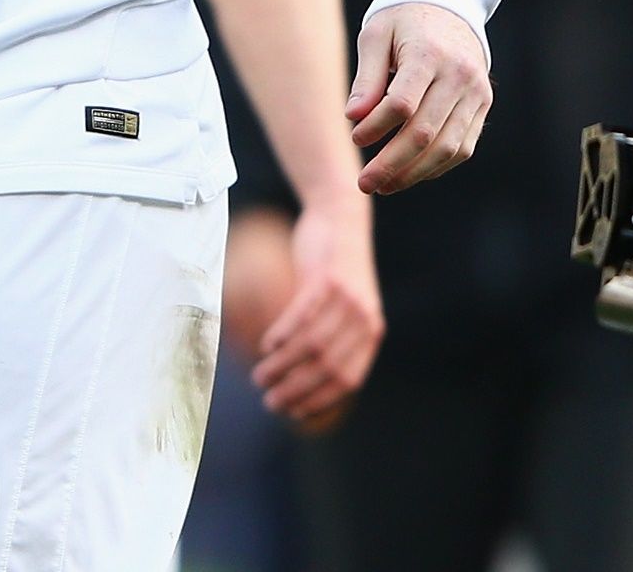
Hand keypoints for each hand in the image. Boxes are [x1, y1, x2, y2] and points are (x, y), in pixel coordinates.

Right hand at [248, 200, 382, 432]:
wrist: (340, 220)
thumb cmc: (334, 269)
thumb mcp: (345, 307)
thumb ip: (336, 337)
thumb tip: (307, 377)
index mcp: (371, 333)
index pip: (348, 380)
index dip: (320, 400)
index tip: (294, 413)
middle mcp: (364, 320)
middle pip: (328, 366)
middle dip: (298, 390)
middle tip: (270, 401)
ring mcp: (346, 299)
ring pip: (312, 344)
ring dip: (283, 366)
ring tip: (261, 377)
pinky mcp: (326, 278)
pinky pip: (302, 314)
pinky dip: (282, 334)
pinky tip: (266, 346)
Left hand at [346, 1, 490, 192]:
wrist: (449, 6)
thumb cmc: (402, 21)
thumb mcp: (376, 35)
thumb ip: (366, 77)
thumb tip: (353, 116)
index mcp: (429, 55)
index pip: (402, 104)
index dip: (377, 127)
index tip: (354, 137)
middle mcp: (460, 77)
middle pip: (426, 132)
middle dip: (392, 163)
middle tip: (364, 184)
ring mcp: (477, 94)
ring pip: (448, 147)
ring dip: (414, 173)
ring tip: (384, 186)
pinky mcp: (483, 106)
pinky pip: (463, 146)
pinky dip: (436, 166)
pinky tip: (410, 173)